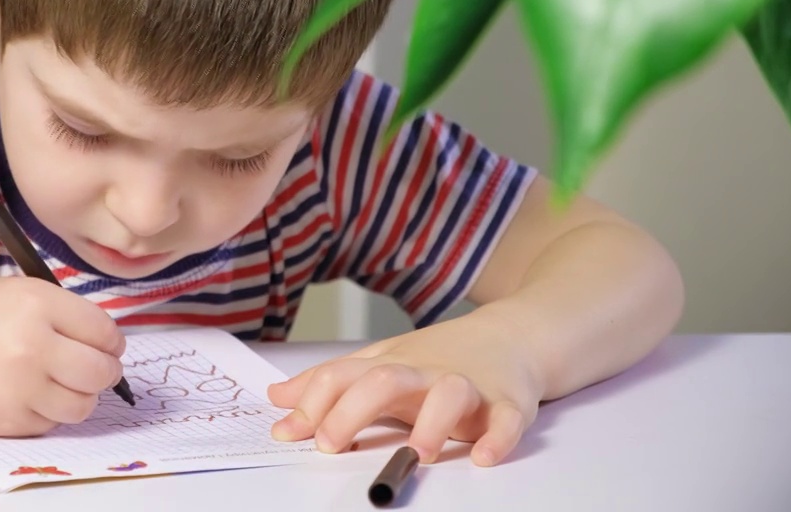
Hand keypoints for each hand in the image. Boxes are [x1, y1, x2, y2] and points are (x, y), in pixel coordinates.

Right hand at [0, 276, 125, 436]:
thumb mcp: (16, 290)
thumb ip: (62, 313)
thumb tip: (107, 344)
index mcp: (37, 304)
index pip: (104, 332)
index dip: (110, 340)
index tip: (106, 343)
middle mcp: (31, 346)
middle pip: (101, 372)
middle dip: (105, 371)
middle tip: (96, 366)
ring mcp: (18, 388)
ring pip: (82, 405)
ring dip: (80, 395)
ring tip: (63, 382)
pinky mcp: (5, 420)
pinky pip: (50, 423)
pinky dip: (48, 412)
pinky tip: (30, 393)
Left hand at [266, 312, 544, 465]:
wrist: (513, 335)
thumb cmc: (439, 356)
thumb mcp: (380, 363)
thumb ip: (330, 383)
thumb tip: (277, 398)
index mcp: (390, 366)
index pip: (341, 375)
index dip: (311, 403)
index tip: (287, 433)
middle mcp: (424, 373)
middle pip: (383, 380)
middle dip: (352, 411)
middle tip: (330, 444)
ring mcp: (467, 385)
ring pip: (449, 394)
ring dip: (432, 423)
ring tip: (417, 452)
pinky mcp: (508, 402)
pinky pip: (506, 418)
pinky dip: (498, 436)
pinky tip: (483, 455)